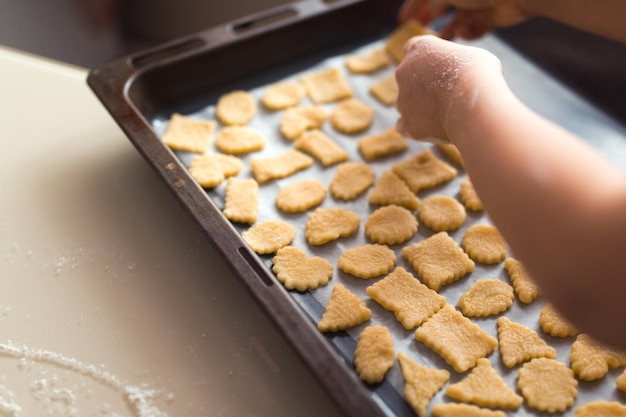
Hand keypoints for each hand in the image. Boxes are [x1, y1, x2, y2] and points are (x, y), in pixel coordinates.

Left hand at [395, 35, 502, 142]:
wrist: (474, 102)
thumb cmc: (479, 74)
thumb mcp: (473, 56)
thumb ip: (456, 63)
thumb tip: (458, 75)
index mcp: (419, 48)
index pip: (414, 49)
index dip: (427, 59)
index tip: (440, 67)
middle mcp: (403, 71)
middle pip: (408, 77)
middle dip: (423, 84)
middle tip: (447, 93)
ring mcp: (403, 99)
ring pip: (406, 102)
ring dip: (420, 106)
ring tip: (446, 113)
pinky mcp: (408, 123)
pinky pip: (404, 125)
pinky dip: (415, 126)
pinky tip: (431, 128)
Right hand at [398, 0, 531, 38]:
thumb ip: (429, 3)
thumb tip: (421, 13)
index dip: (414, 7)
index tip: (403, 21)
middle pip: (442, 6)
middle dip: (430, 20)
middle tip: (417, 36)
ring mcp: (480, 3)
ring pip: (458, 20)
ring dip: (448, 31)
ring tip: (439, 42)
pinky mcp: (493, 16)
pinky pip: (476, 29)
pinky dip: (469, 33)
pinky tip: (465, 33)